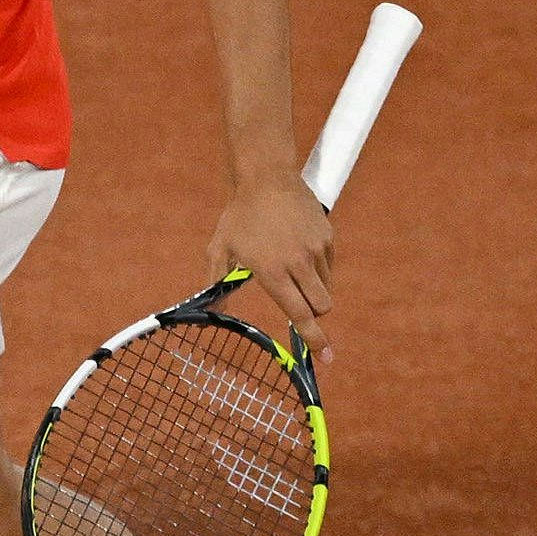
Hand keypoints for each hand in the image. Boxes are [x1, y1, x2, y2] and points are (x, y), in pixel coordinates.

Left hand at [209, 170, 334, 350]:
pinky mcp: (328, 238)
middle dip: (314, 315)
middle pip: (321, 307)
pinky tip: (298, 250)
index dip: (313, 338)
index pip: (299, 314)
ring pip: (326, 288)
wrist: (267, 178)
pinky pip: (328, 267)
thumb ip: (215, 283)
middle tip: (300, 308)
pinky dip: (318, 269)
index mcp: (272, 271)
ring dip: (313, 290)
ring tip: (289, 268)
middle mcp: (298, 263)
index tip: (325, 357)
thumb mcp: (220, 249)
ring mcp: (316, 249)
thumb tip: (208, 314)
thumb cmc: (239, 216)